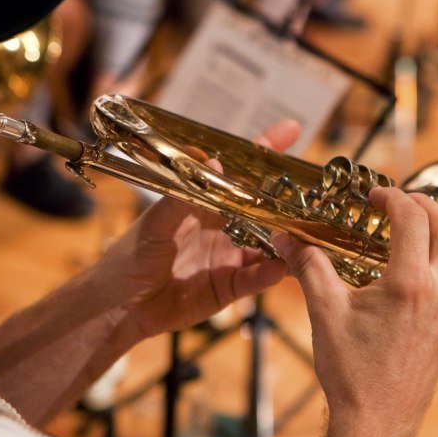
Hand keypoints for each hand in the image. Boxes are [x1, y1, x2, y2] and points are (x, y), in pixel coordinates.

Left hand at [88, 119, 298, 335]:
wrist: (118, 307)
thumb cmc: (129, 258)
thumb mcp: (154, 223)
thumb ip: (183, 197)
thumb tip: (216, 164)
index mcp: (204, 203)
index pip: (239, 172)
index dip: (264, 150)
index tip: (291, 129)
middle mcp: (223, 226)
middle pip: (264, 207)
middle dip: (291, 199)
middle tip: (320, 193)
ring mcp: (229, 257)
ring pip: (270, 244)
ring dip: (290, 239)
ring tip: (313, 233)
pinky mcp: (230, 287)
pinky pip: (257, 278)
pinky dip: (271, 272)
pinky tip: (284, 266)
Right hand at [273, 187, 437, 436]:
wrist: (377, 422)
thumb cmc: (352, 373)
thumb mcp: (326, 312)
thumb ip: (309, 267)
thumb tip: (286, 239)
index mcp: (409, 282)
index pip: (413, 218)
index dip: (393, 197)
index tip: (374, 195)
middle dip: (424, 203)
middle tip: (397, 200)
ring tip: (410, 225)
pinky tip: (416, 264)